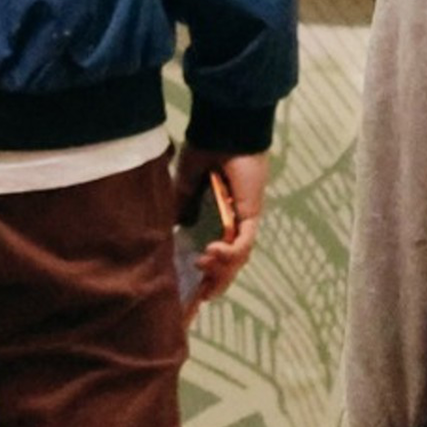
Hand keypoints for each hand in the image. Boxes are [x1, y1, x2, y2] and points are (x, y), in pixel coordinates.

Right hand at [170, 143, 268, 318]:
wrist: (224, 129)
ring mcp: (245, 220)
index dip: (206, 273)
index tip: (192, 292)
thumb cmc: (206, 149)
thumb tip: (175, 229)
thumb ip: (182, 205)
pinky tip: (211, 253)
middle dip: (214, 282)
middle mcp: (235, 221)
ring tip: (201, 268)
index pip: (216, 251)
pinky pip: (243, 242)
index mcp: (219, 215)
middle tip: (199, 297)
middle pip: (229, 263)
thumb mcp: (185, 183)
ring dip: (220, 269)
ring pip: (237, 258)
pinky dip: (229, 253)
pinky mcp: (251, 214)